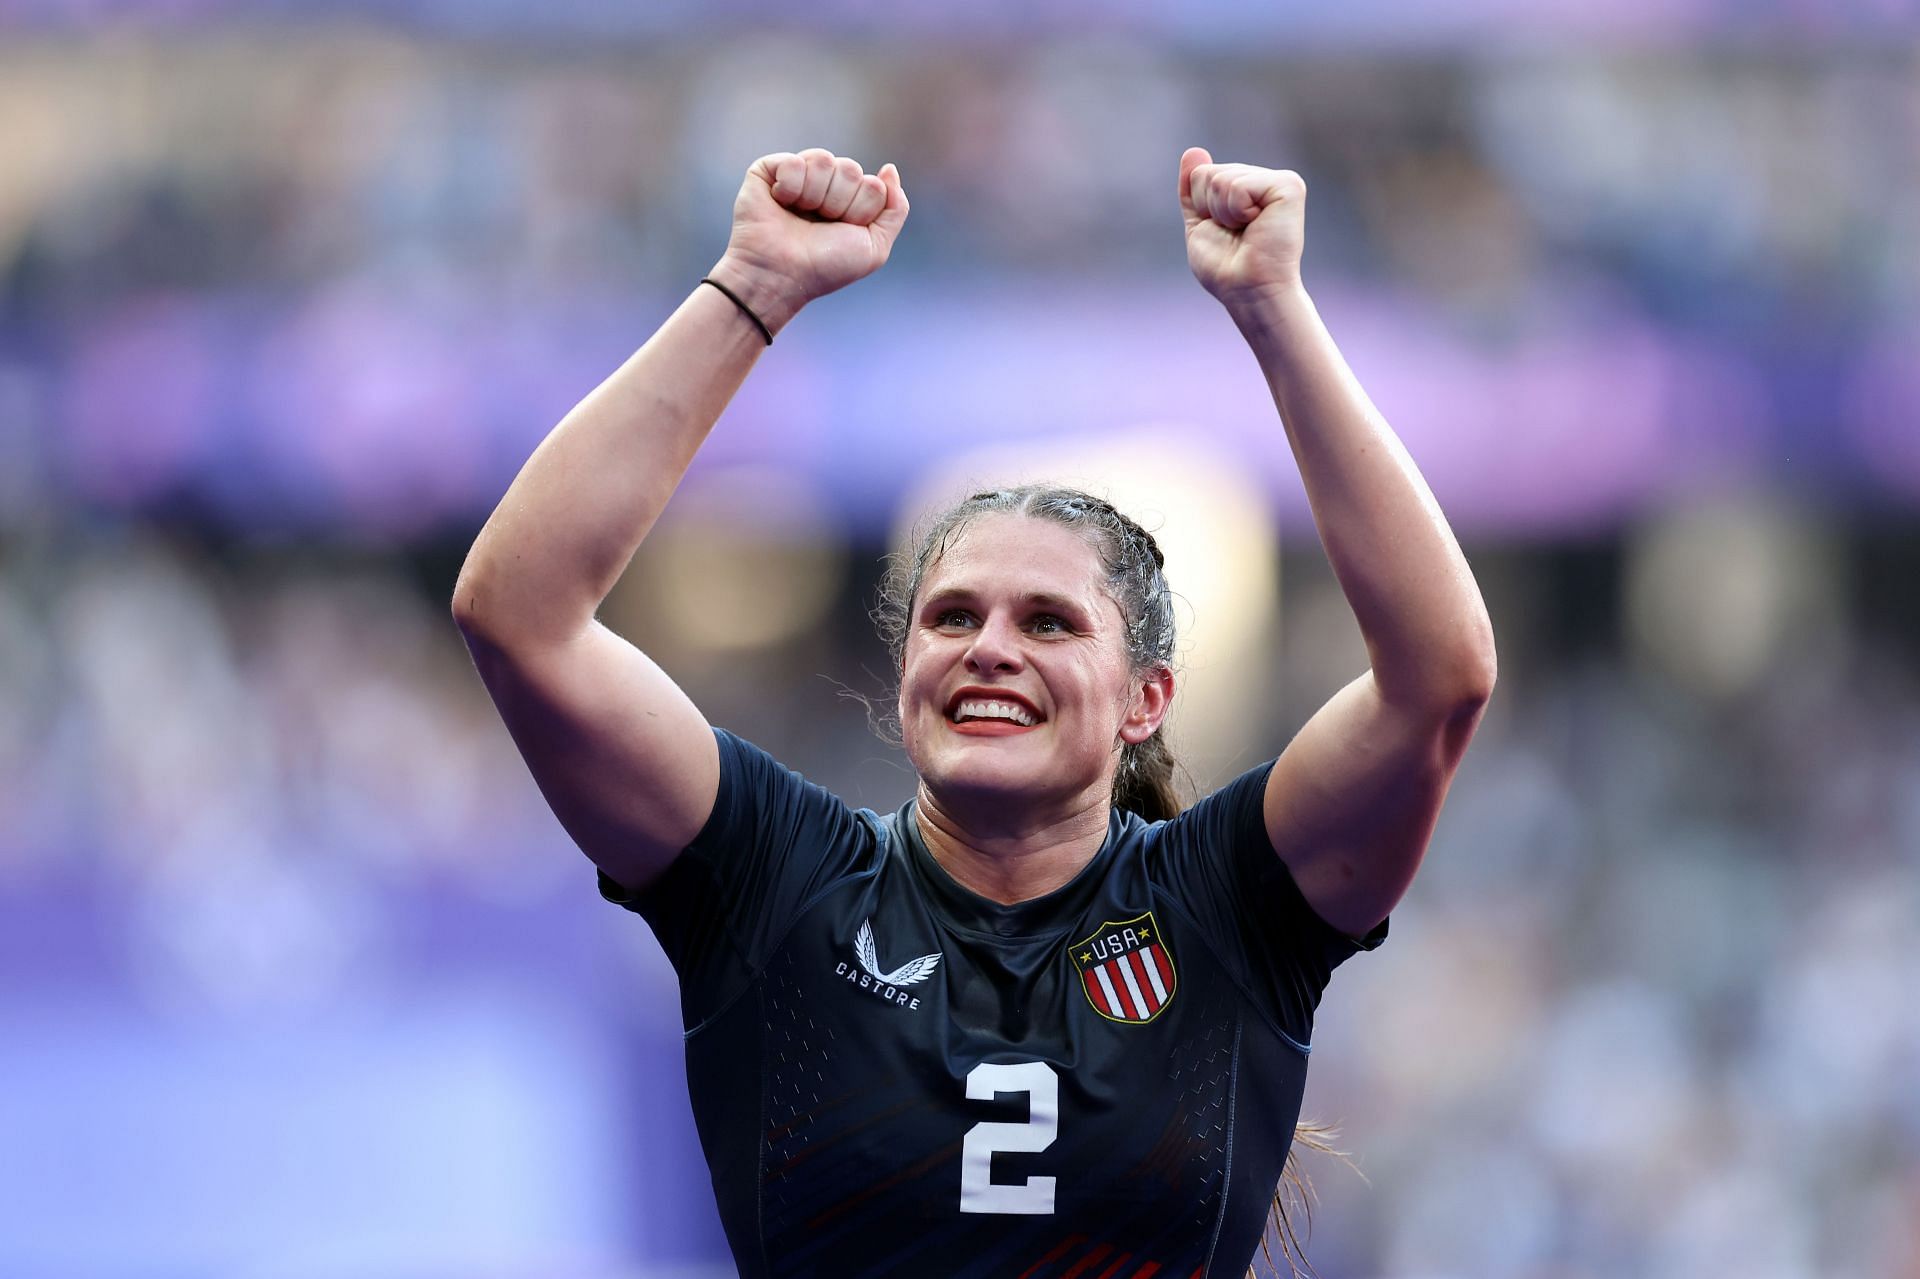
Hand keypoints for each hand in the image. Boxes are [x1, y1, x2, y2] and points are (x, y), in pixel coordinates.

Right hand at [707, 149, 908, 333]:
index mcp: (850, 200)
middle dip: (838, 204)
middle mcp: (825, 184)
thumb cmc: (825, 267)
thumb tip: (889, 168)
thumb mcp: (874, 247)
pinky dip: (790, 187)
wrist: (781, 276)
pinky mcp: (769, 170)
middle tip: (819, 225)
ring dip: (815, 196)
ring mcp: (798, 174)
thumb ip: (895, 209)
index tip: (842, 232)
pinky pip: (794, 161)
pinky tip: (780, 203)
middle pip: (851, 170)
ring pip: (824, 161)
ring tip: (799, 215)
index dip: (861, 212)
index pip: (873, 185)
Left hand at [1178, 147, 1305, 307]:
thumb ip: (1193, 189)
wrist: (1248, 290)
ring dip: (1224, 214)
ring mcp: (1279, 180)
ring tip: (1246, 232)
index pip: (1201, 174)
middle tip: (1236, 234)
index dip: (1201, 207)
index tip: (1224, 230)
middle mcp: (1264, 179)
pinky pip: (1239, 186)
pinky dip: (1237, 212)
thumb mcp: (1200, 224)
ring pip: (1221, 179)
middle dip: (1211, 210)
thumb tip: (1193, 150)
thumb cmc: (1226, 267)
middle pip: (1209, 173)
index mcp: (1245, 186)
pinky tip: (1256, 225)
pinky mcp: (1288, 187)